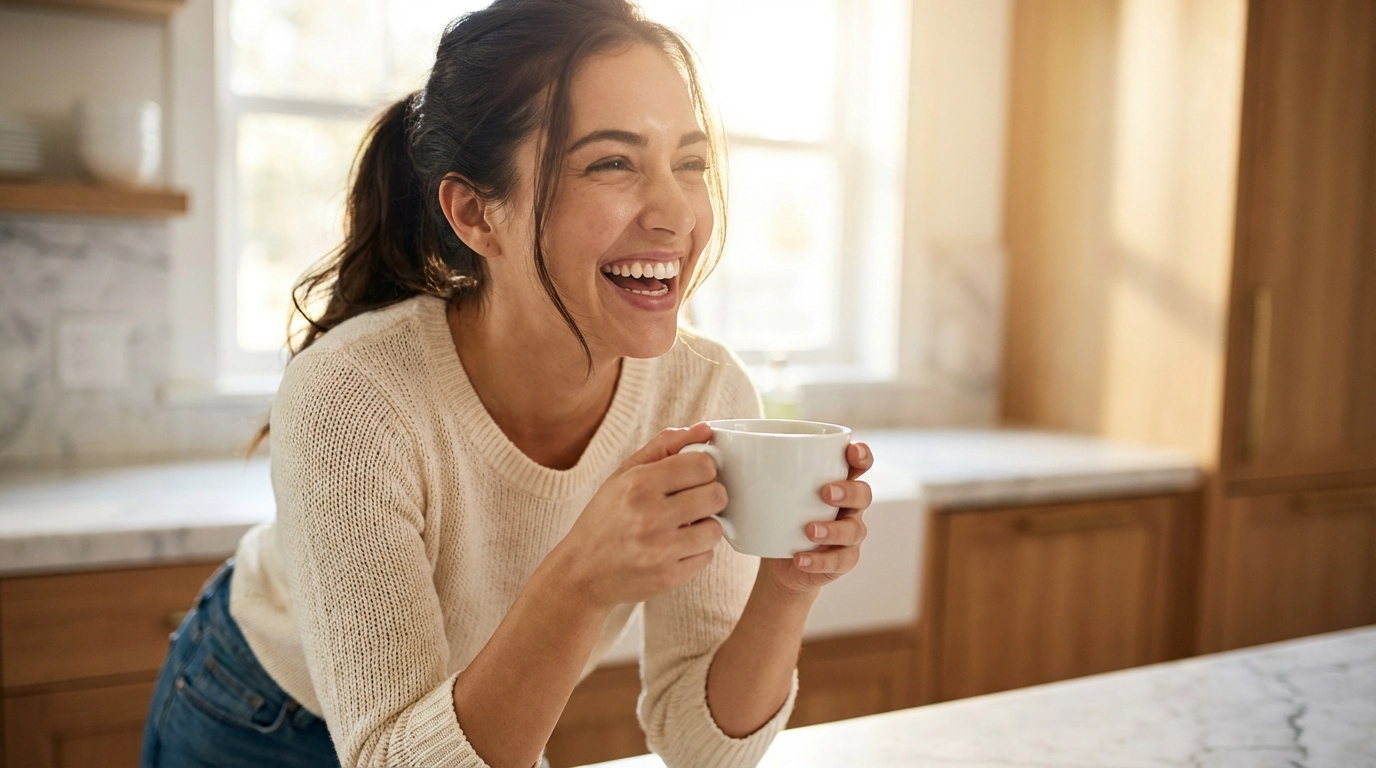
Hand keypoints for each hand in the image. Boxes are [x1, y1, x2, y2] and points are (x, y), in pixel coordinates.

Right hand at [555, 423, 725, 608]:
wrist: (581, 573)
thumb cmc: (605, 518)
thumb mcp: (624, 474)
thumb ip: (665, 446)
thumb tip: (705, 429)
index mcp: (638, 484)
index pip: (703, 465)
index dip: (703, 469)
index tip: (693, 477)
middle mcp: (650, 517)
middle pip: (716, 495)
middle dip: (708, 496)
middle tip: (691, 502)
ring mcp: (661, 550)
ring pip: (716, 528)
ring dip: (704, 526)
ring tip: (682, 527)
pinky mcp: (669, 577)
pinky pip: (707, 556)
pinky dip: (695, 551)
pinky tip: (674, 548)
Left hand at [760, 441, 873, 595]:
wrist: (778, 558)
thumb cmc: (775, 512)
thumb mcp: (767, 488)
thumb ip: (752, 465)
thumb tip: (711, 440)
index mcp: (836, 479)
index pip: (860, 461)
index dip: (861, 454)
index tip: (850, 451)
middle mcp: (849, 505)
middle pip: (863, 493)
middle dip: (848, 491)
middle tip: (825, 492)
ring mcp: (849, 534)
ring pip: (854, 529)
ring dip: (834, 529)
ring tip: (809, 530)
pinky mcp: (842, 560)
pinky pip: (840, 561)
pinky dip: (820, 561)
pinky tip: (800, 560)